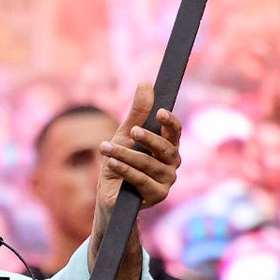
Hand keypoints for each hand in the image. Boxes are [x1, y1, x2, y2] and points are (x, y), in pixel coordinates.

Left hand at [95, 82, 182, 216]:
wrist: (109, 196)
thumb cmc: (120, 162)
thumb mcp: (125, 135)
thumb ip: (137, 113)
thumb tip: (146, 83)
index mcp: (168, 146)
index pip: (175, 132)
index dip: (170, 122)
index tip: (159, 112)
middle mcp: (171, 164)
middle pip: (166, 148)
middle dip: (148, 139)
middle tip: (132, 131)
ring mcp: (166, 181)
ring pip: (148, 164)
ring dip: (125, 154)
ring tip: (105, 147)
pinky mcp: (157, 195)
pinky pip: (141, 180)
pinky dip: (125, 169)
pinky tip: (111, 162)